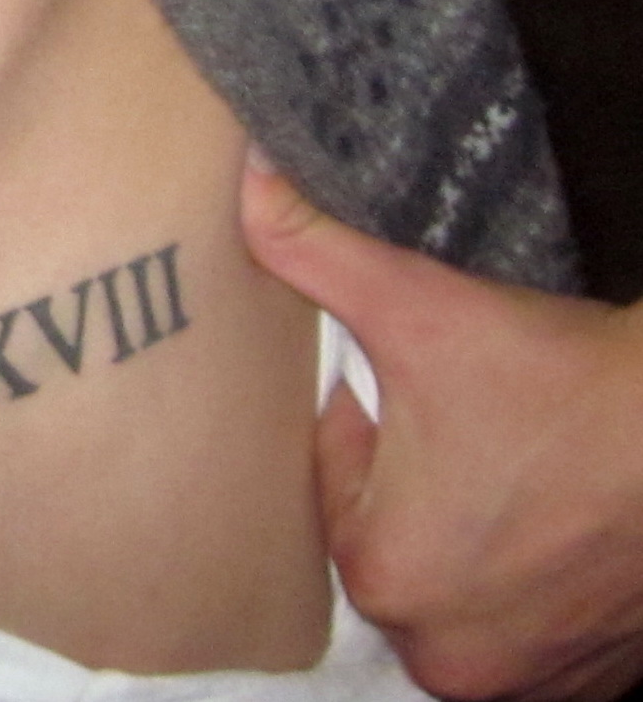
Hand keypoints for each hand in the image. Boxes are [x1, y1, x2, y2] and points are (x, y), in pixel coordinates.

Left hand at [240, 153, 642, 698]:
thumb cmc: (565, 384)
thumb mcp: (414, 302)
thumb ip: (309, 248)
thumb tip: (247, 182)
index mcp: (385, 578)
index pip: (334, 480)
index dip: (367, 419)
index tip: (416, 388)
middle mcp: (448, 653)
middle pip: (389, 535)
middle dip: (411, 476)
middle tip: (465, 419)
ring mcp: (525, 673)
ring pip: (453, 577)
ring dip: (467, 526)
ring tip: (510, 463)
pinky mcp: (588, 673)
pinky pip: (520, 617)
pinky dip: (525, 571)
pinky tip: (549, 514)